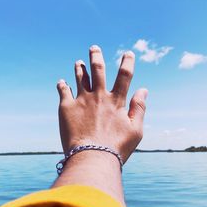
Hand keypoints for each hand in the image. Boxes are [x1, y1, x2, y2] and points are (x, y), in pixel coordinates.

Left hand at [56, 45, 147, 162]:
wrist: (91, 157)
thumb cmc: (116, 147)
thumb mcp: (136, 130)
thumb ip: (139, 108)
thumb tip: (144, 89)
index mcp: (116, 101)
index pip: (124, 75)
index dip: (127, 62)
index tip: (128, 53)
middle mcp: (98, 96)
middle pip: (98, 69)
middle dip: (96, 56)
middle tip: (94, 48)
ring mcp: (81, 100)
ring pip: (80, 77)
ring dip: (80, 68)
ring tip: (79, 62)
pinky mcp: (66, 107)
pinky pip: (63, 90)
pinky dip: (62, 85)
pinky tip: (61, 82)